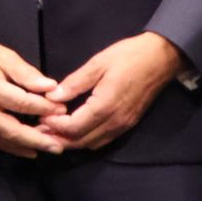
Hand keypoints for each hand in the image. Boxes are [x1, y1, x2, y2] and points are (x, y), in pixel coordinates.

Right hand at [0, 39, 65, 157]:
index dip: (43, 108)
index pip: (21, 103)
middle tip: (58, 145)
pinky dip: (15, 148)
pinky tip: (31, 150)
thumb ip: (27, 73)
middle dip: (37, 139)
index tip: (62, 110)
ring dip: (28, 146)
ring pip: (5, 140)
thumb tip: (50, 87)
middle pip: (12, 129)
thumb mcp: (6, 57)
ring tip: (50, 147)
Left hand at [37, 32, 184, 150]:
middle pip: (82, 141)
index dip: (55, 126)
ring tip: (55, 131)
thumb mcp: (98, 63)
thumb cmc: (128, 56)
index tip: (40, 118)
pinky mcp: (129, 124)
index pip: (74, 127)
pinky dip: (87, 139)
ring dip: (73, 141)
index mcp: (105, 106)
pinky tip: (77, 130)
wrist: (161, 57)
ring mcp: (124, 125)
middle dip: (60, 138)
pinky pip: (104, 140)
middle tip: (40, 130)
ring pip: (93, 144)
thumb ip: (75, 82)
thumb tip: (52, 96)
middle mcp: (115, 122)